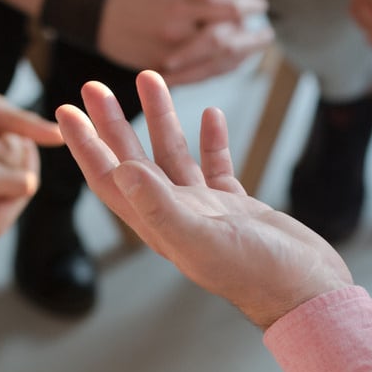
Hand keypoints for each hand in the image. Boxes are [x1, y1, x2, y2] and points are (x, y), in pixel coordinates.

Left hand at [57, 71, 353, 328]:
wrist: (305, 291)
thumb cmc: (256, 273)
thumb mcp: (202, 238)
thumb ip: (161, 206)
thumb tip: (122, 170)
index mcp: (158, 225)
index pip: (111, 179)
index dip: (86, 146)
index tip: (66, 111)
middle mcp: (175, 216)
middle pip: (134, 161)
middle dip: (113, 123)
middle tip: (94, 87)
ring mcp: (206, 211)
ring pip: (173, 157)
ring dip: (160, 120)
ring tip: (151, 80)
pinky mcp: (237, 207)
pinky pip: (216, 166)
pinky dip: (210, 140)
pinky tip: (210, 114)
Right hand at [100, 0, 270, 82]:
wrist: (95, 15)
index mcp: (177, 7)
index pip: (226, 10)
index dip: (248, 6)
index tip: (259, 4)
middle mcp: (175, 37)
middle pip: (227, 42)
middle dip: (250, 37)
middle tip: (266, 31)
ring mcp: (168, 59)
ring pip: (216, 65)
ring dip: (241, 56)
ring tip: (255, 48)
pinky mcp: (163, 74)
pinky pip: (199, 77)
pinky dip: (221, 70)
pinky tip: (233, 62)